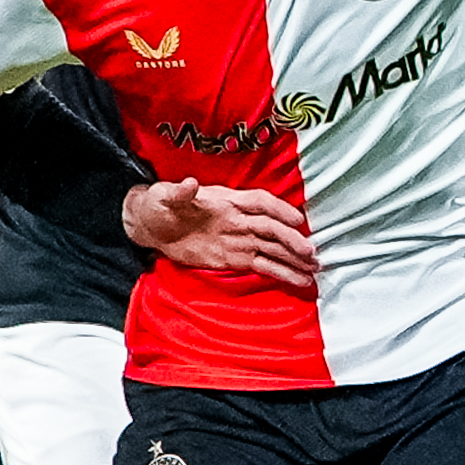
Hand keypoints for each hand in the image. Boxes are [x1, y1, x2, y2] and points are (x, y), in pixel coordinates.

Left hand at [123, 179, 318, 291]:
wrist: (151, 225)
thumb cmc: (160, 204)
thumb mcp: (164, 196)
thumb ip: (179, 192)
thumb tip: (189, 183)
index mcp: (227, 201)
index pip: (259, 203)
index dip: (278, 210)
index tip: (296, 220)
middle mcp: (239, 219)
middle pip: (271, 229)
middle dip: (291, 241)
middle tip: (310, 255)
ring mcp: (239, 239)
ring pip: (272, 249)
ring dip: (292, 260)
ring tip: (313, 271)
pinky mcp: (235, 258)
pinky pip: (263, 265)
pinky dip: (281, 273)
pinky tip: (300, 280)